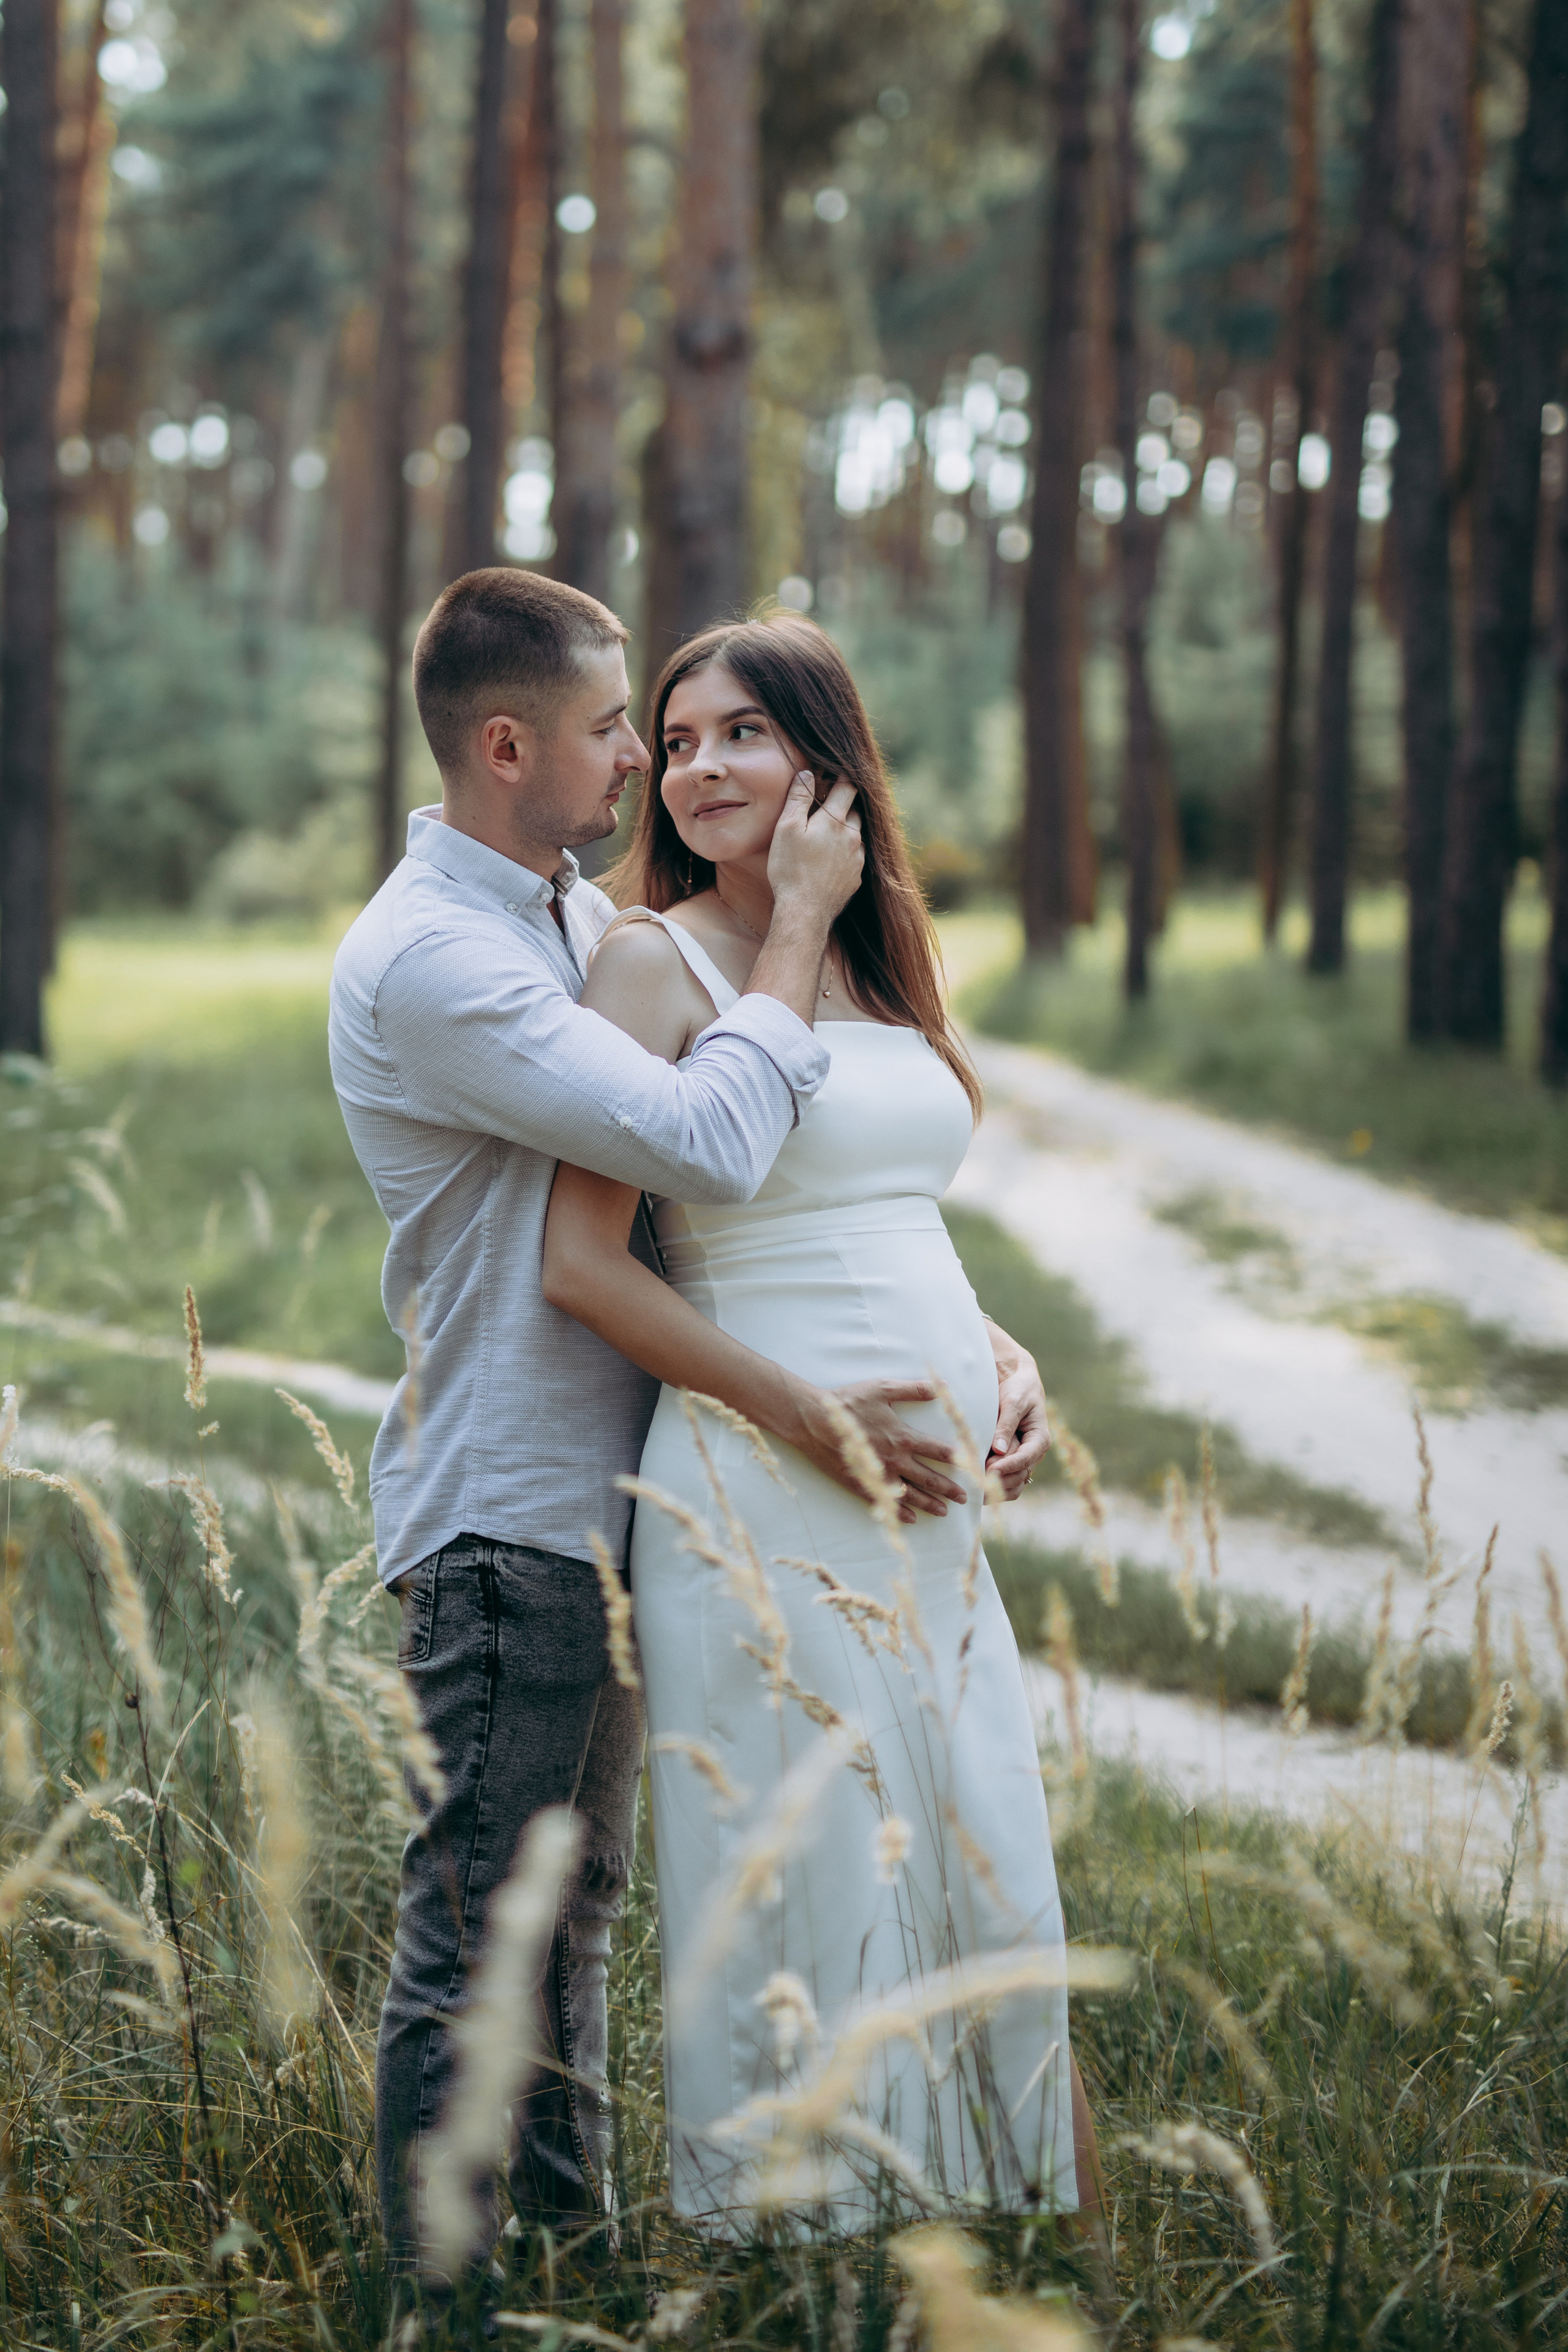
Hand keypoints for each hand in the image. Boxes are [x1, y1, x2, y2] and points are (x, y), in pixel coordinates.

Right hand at [766, 770, 863, 925]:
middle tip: (827, 803)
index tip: (835, 771)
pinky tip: (831, 858)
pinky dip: (846, 852)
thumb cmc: (791, 869)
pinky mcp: (856, 878)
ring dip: (846, 829)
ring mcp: (858, 859)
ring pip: (857, 834)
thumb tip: (808, 773)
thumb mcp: (787, 828)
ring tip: (829, 832)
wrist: (804, 912)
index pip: (847, 787)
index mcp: (835, 820)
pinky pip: (855, 857)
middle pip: (854, 810)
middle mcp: (853, 837)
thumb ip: (799, 798)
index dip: (841, 776)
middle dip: (843, 803)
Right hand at [791, 1378, 967, 1522]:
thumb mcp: (882, 1388)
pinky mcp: (861, 1484)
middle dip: (948, 1488)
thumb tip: (942, 1386)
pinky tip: (911, 1518)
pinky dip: (900, 1511)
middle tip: (964, 1498)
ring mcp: (878, 1474)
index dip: (959, 1460)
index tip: (974, 1467)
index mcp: (902, 1437)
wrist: (813, 1421)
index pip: (938, 1451)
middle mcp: (895, 1459)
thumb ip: (914, 1389)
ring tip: (945, 1511)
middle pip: (929, 1478)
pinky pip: (885, 1502)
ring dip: (930, 1503)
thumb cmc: (848, 1402)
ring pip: (910, 1494)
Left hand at [984, 1320, 1051, 1501]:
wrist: (1016, 1382)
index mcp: (1040, 1439)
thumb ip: (1006, 1425)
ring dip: (995, 1489)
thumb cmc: (1018, 1389)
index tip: (989, 1469)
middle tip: (975, 1480)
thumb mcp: (1014, 1402)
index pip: (1025, 1458)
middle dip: (999, 1480)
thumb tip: (999, 1450)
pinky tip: (976, 1487)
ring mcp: (1022, 1460)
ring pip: (1013, 1485)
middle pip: (1018, 1476)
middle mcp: (1033, 1454)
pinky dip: (993, 1488)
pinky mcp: (1010, 1462)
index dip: (1007, 1466)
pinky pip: (1006, 1483)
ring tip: (974, 1488)